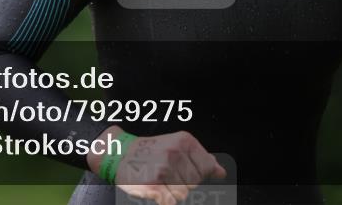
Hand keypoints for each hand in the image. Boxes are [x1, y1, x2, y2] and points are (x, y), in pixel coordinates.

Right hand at [89, 127, 226, 204]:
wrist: (120, 154)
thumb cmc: (150, 151)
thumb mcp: (177, 146)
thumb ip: (201, 159)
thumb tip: (221, 172)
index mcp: (184, 141)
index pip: (207, 168)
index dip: (198, 176)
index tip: (186, 173)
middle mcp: (175, 154)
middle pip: (195, 183)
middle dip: (184, 184)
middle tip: (169, 177)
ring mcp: (164, 170)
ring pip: (184, 194)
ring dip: (173, 192)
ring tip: (162, 182)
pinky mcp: (153, 186)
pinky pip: (170, 201)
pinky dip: (165, 198)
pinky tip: (157, 190)